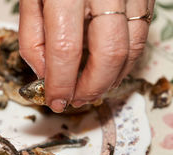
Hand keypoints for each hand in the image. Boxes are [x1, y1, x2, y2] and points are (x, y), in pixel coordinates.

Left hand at [19, 0, 153, 111]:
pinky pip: (141, 36)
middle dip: (91, 87)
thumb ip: (32, 39)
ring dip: (111, 79)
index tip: (55, 100)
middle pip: (107, 54)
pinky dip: (126, 61)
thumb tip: (45, 75)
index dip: (60, 83)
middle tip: (75, 100)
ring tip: (90, 90)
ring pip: (131, 49)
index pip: (65, 49)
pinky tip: (108, 71)